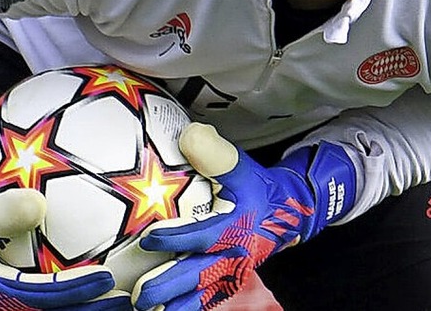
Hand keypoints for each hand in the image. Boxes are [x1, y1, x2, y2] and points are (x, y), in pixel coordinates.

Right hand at [0, 170, 130, 310]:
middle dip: (91, 308)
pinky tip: (93, 266)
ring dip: (85, 302)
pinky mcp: (8, 289)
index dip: (78, 291)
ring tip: (121, 293)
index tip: (108, 280)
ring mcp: (6, 299)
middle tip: (127, 299)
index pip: (45, 298)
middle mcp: (4, 303)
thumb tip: (39, 204)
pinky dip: (70, 287)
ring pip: (53, 305)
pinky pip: (44, 291)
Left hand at [132, 123, 355, 309]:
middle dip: (169, 288)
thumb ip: (217, 154)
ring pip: (202, 297)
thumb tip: (189, 136)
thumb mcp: (242, 167)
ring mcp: (233, 272)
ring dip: (177, 305)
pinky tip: (166, 310)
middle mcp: (236, 255)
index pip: (204, 236)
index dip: (177, 238)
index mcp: (238, 226)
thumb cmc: (258, 188)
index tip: (149, 238)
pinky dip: (187, 306)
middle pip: (200, 277)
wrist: (288, 212)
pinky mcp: (229, 281)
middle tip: (142, 296)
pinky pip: (206, 300)